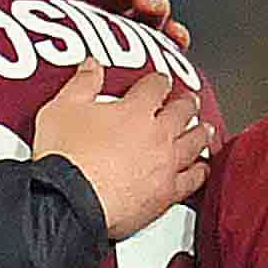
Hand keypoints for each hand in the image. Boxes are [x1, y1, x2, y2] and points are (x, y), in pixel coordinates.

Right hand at [31, 63, 213, 238]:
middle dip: (187, 104)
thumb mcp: (62, 108)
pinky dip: (200, 172)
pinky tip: (202, 170)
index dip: (159, 81)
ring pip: (193, 144)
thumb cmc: (66, 159)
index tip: (161, 80)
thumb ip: (82, 83)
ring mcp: (165, 166)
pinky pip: (193, 180)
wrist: (71, 202)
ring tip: (205, 129)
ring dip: (201, 134)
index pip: (155, 87)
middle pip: (181, 113)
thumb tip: (91, 65)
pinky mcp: (165, 195)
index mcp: (134, 110)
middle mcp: (157, 136)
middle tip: (191, 100)